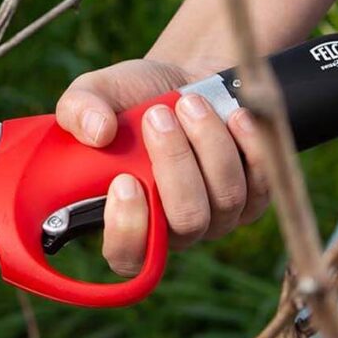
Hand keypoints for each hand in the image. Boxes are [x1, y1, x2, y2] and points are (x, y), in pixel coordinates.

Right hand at [55, 59, 268, 275]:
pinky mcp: (254, 198)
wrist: (181, 80)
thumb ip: (77, 111)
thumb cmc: (132, 97)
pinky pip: (260, 183)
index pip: (128, 257)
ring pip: (225, 198)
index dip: (128, 230)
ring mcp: (216, 218)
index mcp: (126, 219)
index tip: (124, 181)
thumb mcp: (92, 95)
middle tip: (158, 116)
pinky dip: (249, 144)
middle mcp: (173, 229)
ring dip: (209, 144)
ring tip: (190, 102)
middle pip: (186, 222)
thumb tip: (97, 133)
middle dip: (175, 165)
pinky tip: (233, 115)